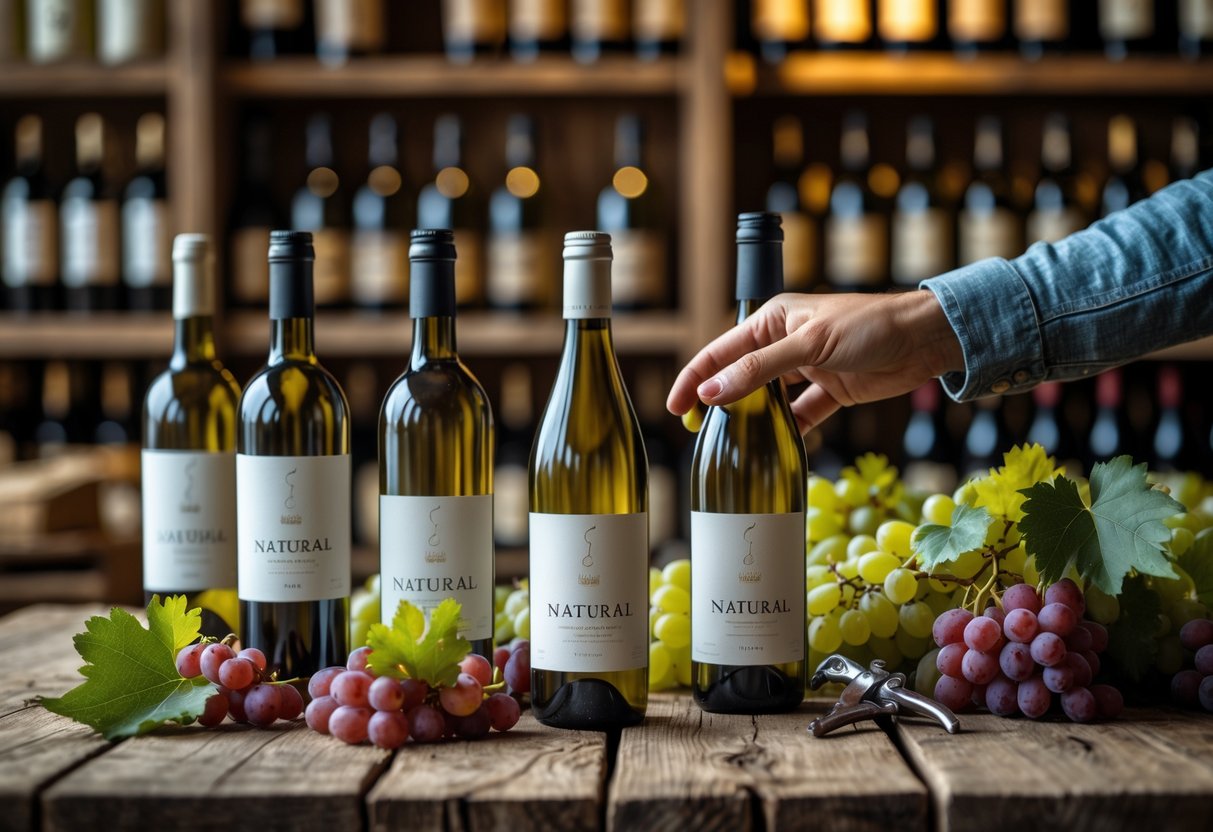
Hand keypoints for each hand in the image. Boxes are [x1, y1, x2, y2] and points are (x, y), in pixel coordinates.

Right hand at [666, 290, 963, 433]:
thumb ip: (759, 370)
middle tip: (695, 433)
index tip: (675, 408)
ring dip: (751, 421)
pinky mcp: (829, 392)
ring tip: (731, 445)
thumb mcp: (808, 345)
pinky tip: (777, 451)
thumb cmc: (869, 326)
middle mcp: (784, 343)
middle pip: (739, 377)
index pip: (721, 351)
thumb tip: (712, 392)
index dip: (694, 378)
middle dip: (717, 403)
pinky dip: (789, 433)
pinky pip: (800, 417)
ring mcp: (807, 370)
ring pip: (767, 400)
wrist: (926, 339)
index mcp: (772, 320)